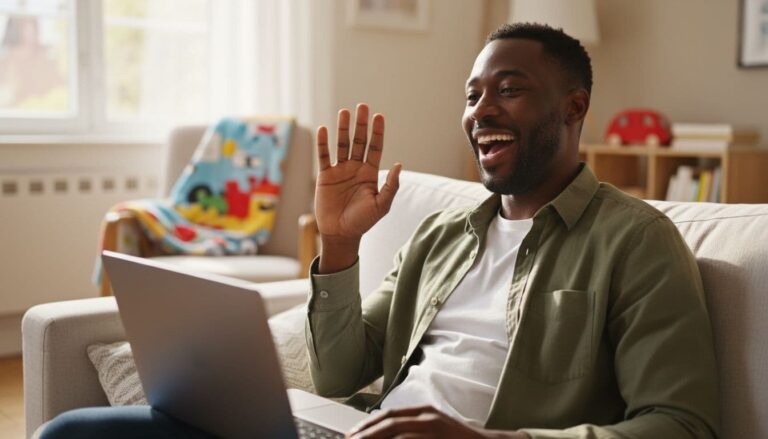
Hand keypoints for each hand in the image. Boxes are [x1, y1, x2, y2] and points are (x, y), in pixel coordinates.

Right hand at [315, 103, 400, 272]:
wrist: (341, 234)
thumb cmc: (363, 222)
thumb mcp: (381, 206)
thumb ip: (390, 186)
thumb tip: (398, 165)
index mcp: (370, 173)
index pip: (375, 147)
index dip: (377, 132)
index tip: (379, 117)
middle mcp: (355, 168)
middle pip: (358, 141)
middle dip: (361, 125)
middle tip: (362, 106)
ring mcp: (340, 170)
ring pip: (341, 145)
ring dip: (343, 129)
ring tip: (344, 112)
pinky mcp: (325, 176)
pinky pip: (324, 156)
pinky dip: (323, 143)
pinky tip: (323, 129)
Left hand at [346, 405, 530, 438]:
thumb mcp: (435, 430)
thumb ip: (414, 431)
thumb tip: (386, 435)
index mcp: (425, 412)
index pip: (390, 415)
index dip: (368, 425)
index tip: (352, 435)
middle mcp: (429, 417)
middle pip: (390, 423)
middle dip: (366, 434)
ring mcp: (436, 429)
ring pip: (399, 435)